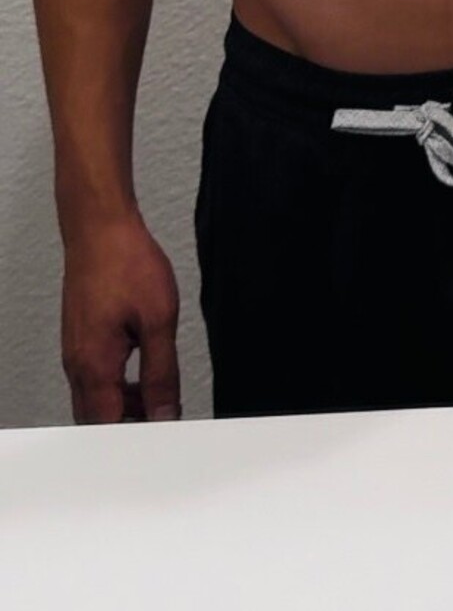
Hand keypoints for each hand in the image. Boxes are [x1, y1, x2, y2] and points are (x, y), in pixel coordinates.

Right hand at [61, 211, 181, 423]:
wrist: (99, 226)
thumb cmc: (126, 262)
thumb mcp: (158, 319)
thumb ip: (162, 372)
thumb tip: (165, 414)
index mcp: (95, 367)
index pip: (110, 428)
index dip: (137, 438)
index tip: (163, 434)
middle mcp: (78, 365)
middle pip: (99, 419)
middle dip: (130, 423)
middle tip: (163, 411)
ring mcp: (75, 351)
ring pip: (96, 397)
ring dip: (124, 402)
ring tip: (158, 385)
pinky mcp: (79, 337)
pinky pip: (93, 375)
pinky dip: (116, 380)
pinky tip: (142, 360)